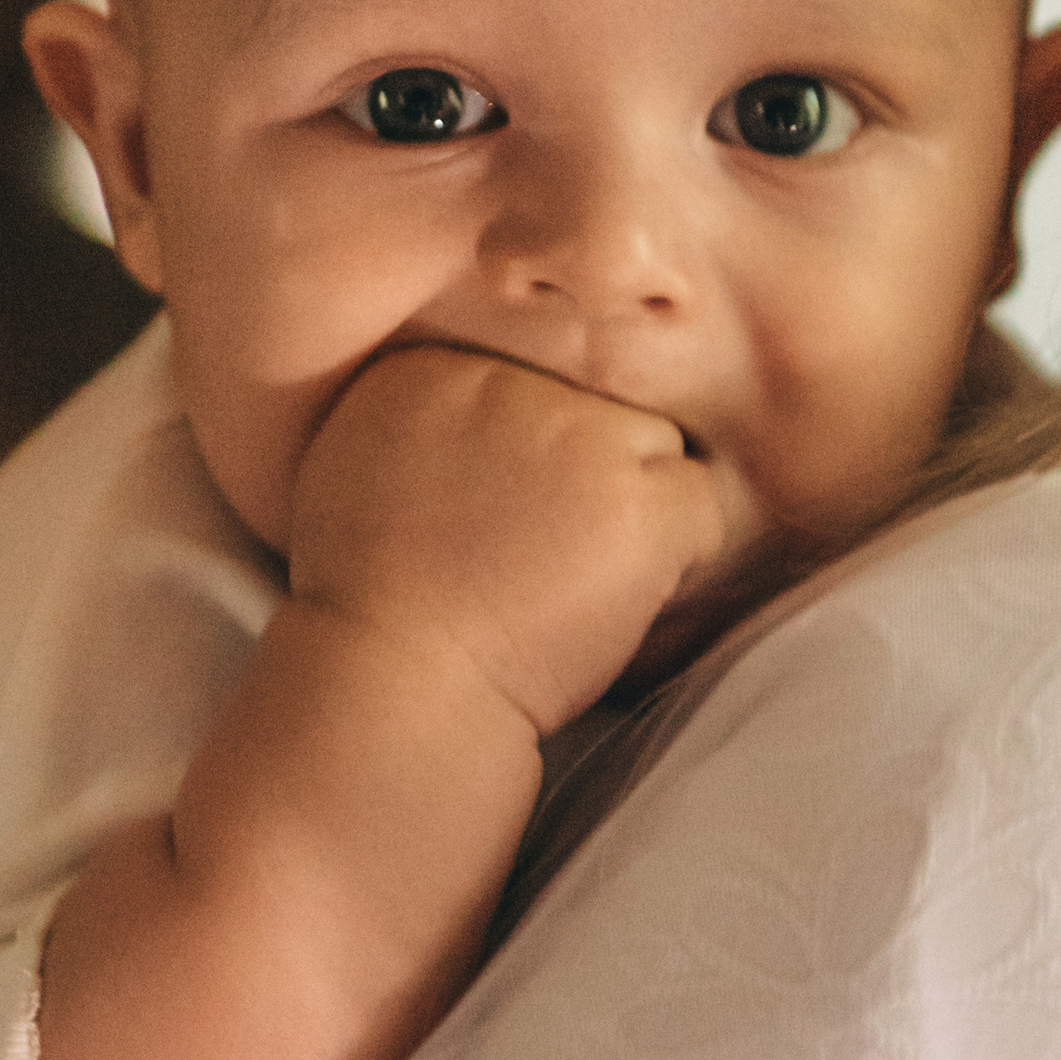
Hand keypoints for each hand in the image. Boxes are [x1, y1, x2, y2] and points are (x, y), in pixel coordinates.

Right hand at [286, 344, 734, 735]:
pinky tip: (620, 598)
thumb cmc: (373, 612)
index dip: (527, 458)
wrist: (397, 690)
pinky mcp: (635, 500)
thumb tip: (482, 410)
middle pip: (593, 407)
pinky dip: (679, 555)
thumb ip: (421, 422)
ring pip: (653, 447)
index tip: (495, 521)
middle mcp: (508, 382)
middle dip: (581, 476)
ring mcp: (579, 436)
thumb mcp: (358, 475)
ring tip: (574, 578)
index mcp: (432, 369)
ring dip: (633, 508)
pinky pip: (702, 502)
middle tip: (541, 555)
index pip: (530, 383)